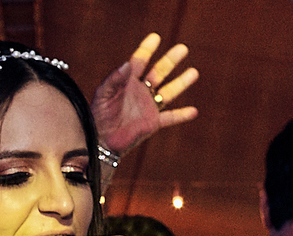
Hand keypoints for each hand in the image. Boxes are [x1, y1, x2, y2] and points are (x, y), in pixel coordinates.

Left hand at [92, 33, 198, 156]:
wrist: (102, 140)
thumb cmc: (99, 116)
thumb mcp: (103, 95)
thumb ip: (114, 79)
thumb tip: (128, 64)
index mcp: (128, 82)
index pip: (139, 61)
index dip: (147, 49)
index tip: (156, 37)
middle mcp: (141, 92)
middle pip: (159, 72)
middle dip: (170, 61)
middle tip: (183, 49)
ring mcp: (148, 107)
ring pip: (168, 92)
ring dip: (181, 83)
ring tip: (194, 72)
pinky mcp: (153, 123)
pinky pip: (170, 118)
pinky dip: (182, 115)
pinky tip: (194, 111)